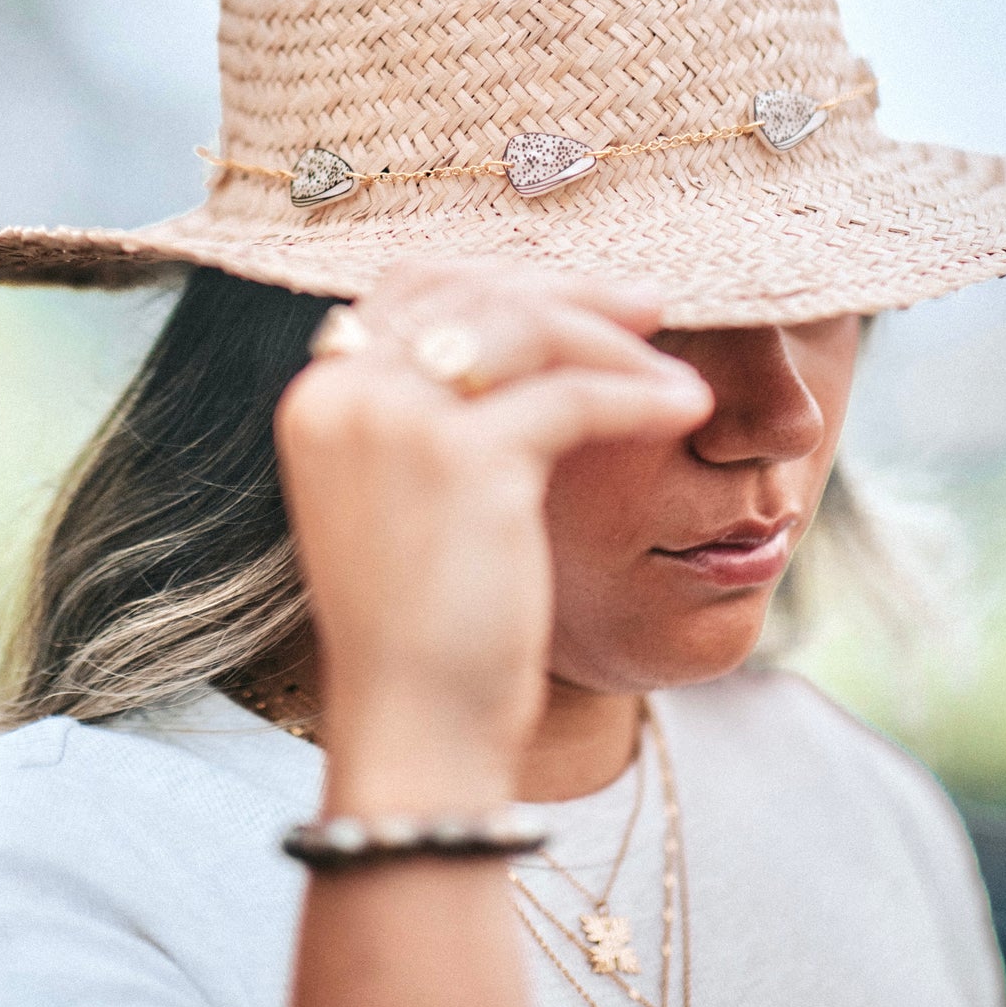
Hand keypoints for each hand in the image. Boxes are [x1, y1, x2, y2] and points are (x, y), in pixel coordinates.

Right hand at [274, 260, 711, 812]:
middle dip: (570, 291)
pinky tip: (686, 409)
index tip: (578, 293)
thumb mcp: (405, 493)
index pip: (414, 284)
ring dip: (614, 340)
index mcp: (319, 394)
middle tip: (651, 306)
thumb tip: (518, 330)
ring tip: (674, 366)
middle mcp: (347, 392)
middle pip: (476, 291)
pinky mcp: (468, 459)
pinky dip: (638, 396)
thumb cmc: (423, 623)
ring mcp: (400, 419)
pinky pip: (573, 397)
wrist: (414, 728)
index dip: (502, 278)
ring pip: (529, 328)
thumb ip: (431, 411)